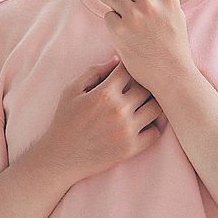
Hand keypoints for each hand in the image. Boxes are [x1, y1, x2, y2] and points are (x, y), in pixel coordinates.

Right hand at [40, 57, 163, 182]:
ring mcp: (127, 130)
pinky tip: (141, 124)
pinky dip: (152, 126)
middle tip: (137, 88)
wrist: (60, 157)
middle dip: (143, 85)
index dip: (130, 68)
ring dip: (152, 103)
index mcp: (104, 93)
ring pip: (157, 108)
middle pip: (148, 88)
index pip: (130, 70)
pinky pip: (156, 132)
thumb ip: (94, 71)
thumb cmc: (64, 121)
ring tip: (142, 104)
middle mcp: (119, 110)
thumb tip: (117, 59)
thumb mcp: (72, 90)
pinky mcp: (131, 149)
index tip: (127, 73)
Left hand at [102, 0, 194, 95]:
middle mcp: (151, 4)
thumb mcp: (176, 15)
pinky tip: (125, 36)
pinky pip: (108, 15)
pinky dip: (113, 23)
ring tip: (130, 24)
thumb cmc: (174, 47)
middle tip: (133, 13)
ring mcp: (134, 17)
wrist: (172, 75)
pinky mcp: (119, 30)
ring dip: (118, 8)